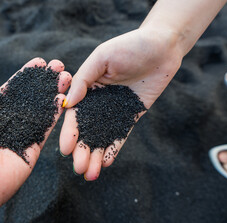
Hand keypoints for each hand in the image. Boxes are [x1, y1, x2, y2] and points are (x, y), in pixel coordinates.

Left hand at [0, 58, 71, 222]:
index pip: (8, 93)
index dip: (23, 78)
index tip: (39, 63)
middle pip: (28, 102)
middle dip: (43, 84)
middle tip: (57, 67)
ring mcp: (13, 143)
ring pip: (39, 115)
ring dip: (52, 96)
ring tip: (66, 76)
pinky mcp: (24, 157)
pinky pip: (42, 133)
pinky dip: (53, 116)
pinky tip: (62, 98)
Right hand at [60, 28, 182, 180]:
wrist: (162, 47)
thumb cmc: (129, 46)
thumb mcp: (102, 57)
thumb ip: (83, 80)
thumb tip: (68, 103)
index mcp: (87, 89)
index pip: (74, 115)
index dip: (69, 133)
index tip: (65, 149)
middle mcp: (98, 102)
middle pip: (87, 130)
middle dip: (82, 150)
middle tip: (79, 168)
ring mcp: (114, 110)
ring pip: (102, 136)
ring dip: (95, 154)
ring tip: (90, 173)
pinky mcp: (131, 115)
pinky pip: (121, 134)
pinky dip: (113, 148)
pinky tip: (107, 162)